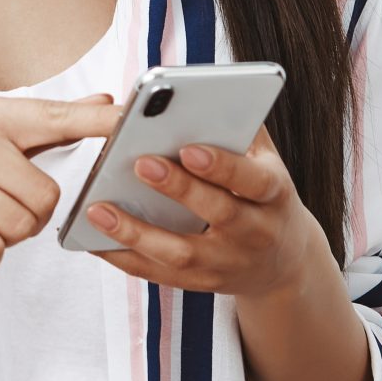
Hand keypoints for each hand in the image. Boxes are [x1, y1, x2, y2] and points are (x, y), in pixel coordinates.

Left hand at [80, 121, 330, 299]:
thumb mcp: (269, 162)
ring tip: (98, 209)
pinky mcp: (203, 284)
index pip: (252, 180)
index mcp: (274, 195)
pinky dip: (126, 259)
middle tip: (140, 163)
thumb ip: (242, 131)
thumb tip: (203, 96)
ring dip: (137, 232)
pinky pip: (160, 275)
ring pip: (181, 253)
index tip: (189, 147)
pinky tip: (96, 241)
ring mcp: (228, 263)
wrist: (285, 262)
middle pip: (218, 213)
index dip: (222, 166)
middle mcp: (256, 232)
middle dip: (179, 189)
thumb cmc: (265, 197)